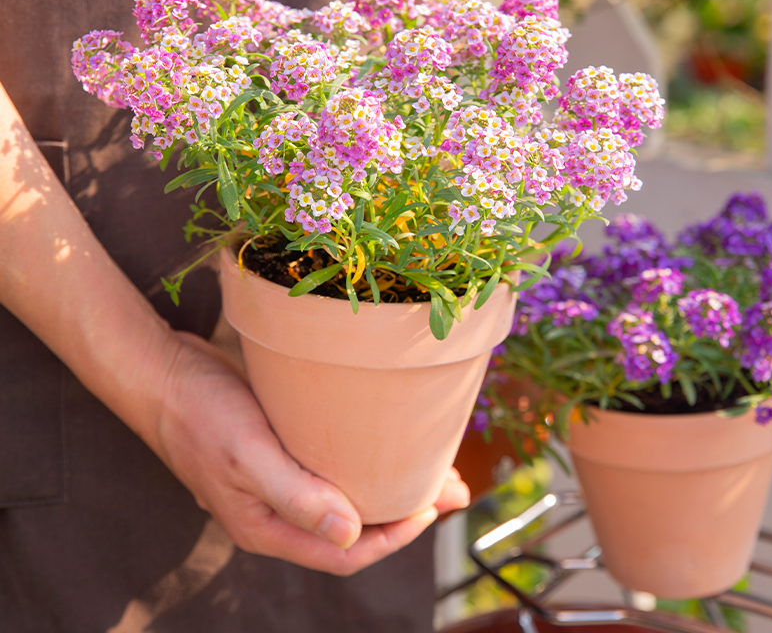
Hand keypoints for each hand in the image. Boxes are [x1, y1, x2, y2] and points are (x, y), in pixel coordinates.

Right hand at [155, 331, 470, 575]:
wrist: (164, 375)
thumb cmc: (200, 415)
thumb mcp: (247, 455)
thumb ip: (296, 497)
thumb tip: (351, 534)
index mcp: (269, 527)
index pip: (345, 554)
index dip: (393, 539)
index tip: (431, 507)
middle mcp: (278, 510)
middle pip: (353, 527)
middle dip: (404, 511)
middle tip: (451, 486)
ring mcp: (279, 480)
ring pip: (346, 494)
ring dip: (389, 484)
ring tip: (431, 464)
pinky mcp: (281, 449)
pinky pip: (332, 465)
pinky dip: (364, 459)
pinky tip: (383, 439)